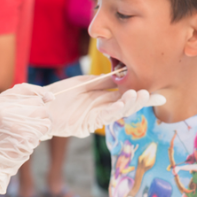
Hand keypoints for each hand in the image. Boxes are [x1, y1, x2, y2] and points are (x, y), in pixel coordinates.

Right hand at [0, 83, 53, 192]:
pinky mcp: (25, 135)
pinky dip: (45, 131)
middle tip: (39, 120)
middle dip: (41, 110)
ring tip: (38, 130)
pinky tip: (36, 137)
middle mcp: (5, 110)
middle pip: (36, 101)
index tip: (48, 97)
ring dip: (45, 121)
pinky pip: (45, 126)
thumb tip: (47, 96)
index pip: (23, 89)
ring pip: (43, 112)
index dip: (38, 91)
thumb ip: (16, 103)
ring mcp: (15, 123)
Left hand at [43, 75, 165, 138]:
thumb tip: (120, 73)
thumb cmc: (57, 96)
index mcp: (101, 99)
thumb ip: (102, 81)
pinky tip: (125, 102)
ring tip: (142, 95)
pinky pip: (105, 116)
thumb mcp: (83, 84)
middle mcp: (100, 109)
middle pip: (126, 105)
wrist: (38, 108)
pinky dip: (116, 109)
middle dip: (142, 101)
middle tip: (158, 96)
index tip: (155, 89)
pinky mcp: (87, 122)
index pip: (124, 95)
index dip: (139, 93)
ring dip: (131, 104)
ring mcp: (95, 116)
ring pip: (118, 111)